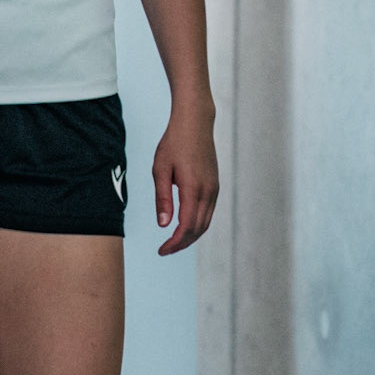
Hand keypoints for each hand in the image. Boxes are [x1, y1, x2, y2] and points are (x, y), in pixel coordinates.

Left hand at [152, 106, 218, 255]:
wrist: (195, 122)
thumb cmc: (173, 143)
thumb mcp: (160, 169)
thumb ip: (163, 198)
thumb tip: (164, 225)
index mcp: (193, 188)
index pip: (186, 226)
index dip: (174, 243)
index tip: (161, 251)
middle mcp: (208, 192)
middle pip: (198, 229)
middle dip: (182, 244)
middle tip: (164, 251)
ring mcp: (214, 189)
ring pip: (205, 223)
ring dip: (190, 236)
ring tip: (173, 242)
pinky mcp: (214, 185)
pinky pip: (208, 212)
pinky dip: (197, 224)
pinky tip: (184, 226)